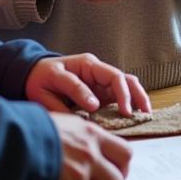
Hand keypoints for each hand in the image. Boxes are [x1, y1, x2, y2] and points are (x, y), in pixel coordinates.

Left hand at [26, 53, 151, 115]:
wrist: (35, 73)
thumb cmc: (40, 80)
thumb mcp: (45, 90)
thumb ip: (64, 100)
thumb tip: (89, 111)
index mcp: (84, 65)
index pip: (101, 77)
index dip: (106, 94)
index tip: (104, 111)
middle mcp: (96, 69)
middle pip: (120, 76)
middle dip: (131, 94)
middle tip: (136, 113)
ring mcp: (101, 79)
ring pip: (126, 82)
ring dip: (138, 96)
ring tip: (145, 113)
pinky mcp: (103, 89)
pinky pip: (122, 91)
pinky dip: (132, 100)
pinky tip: (138, 113)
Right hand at [39, 112, 130, 179]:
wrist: (15, 143)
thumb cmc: (31, 133)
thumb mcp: (60, 125)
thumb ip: (76, 136)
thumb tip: (81, 148)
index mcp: (90, 131)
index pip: (122, 147)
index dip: (121, 164)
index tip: (113, 172)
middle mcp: (93, 147)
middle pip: (124, 167)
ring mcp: (86, 166)